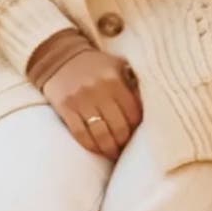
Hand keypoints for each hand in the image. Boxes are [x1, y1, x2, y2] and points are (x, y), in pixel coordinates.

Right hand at [41, 42, 141, 158]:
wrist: (61, 57)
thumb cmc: (95, 65)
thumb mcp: (117, 66)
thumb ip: (133, 84)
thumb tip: (151, 107)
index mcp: (114, 80)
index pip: (133, 113)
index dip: (136, 127)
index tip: (136, 134)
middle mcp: (98, 90)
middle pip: (118, 127)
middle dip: (124, 142)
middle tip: (125, 147)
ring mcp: (80, 100)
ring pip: (100, 135)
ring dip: (109, 149)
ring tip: (113, 153)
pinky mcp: (66, 108)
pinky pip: (81, 134)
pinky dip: (91, 146)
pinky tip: (97, 150)